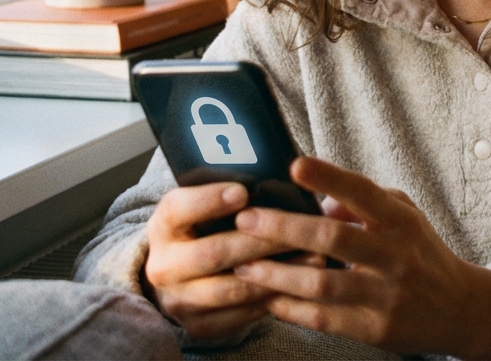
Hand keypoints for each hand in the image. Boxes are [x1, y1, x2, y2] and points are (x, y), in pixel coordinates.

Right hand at [144, 182, 312, 340]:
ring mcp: (178, 300)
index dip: (210, 201)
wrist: (180, 273)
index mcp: (164, 225)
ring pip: (230, 289)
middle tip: (298, 229)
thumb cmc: (205, 226)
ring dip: (275, 274)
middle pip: (213, 253)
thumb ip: (231, 192)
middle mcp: (164, 265)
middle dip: (260, 241)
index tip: (243, 191)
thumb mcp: (204, 203)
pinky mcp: (198, 325)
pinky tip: (300, 284)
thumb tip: (275, 177)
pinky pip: (239, 316)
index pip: (179, 210)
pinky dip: (271, 299)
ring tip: (314, 258)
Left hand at [232, 157, 490, 359]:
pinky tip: (269, 299)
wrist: (460, 308)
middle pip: (333, 239)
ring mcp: (386, 295)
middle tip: (248, 219)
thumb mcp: (406, 217)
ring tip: (244, 266)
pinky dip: (292, 309)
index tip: (295, 166)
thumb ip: (365, 204)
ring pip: (322, 284)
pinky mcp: (376, 329)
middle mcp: (395, 255)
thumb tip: (318, 202)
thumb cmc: (423, 253)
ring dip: (278, 275)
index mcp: (401, 221)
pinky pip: (325, 319)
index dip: (329, 178)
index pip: (363, 192)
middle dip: (285, 228)